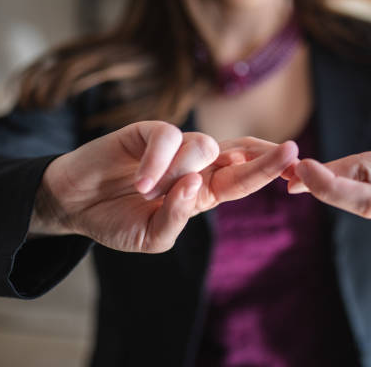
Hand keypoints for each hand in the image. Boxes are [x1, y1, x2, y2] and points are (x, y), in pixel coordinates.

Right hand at [34, 122, 297, 252]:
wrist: (75, 205)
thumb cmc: (117, 221)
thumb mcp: (151, 238)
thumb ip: (177, 218)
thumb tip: (196, 185)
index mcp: (202, 192)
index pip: (242, 180)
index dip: (267, 170)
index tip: (295, 163)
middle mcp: (194, 167)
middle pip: (238, 154)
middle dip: (265, 156)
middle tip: (289, 151)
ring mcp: (173, 147)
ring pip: (202, 147)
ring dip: (180, 173)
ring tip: (147, 192)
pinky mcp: (147, 131)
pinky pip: (167, 137)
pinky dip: (157, 162)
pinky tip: (140, 183)